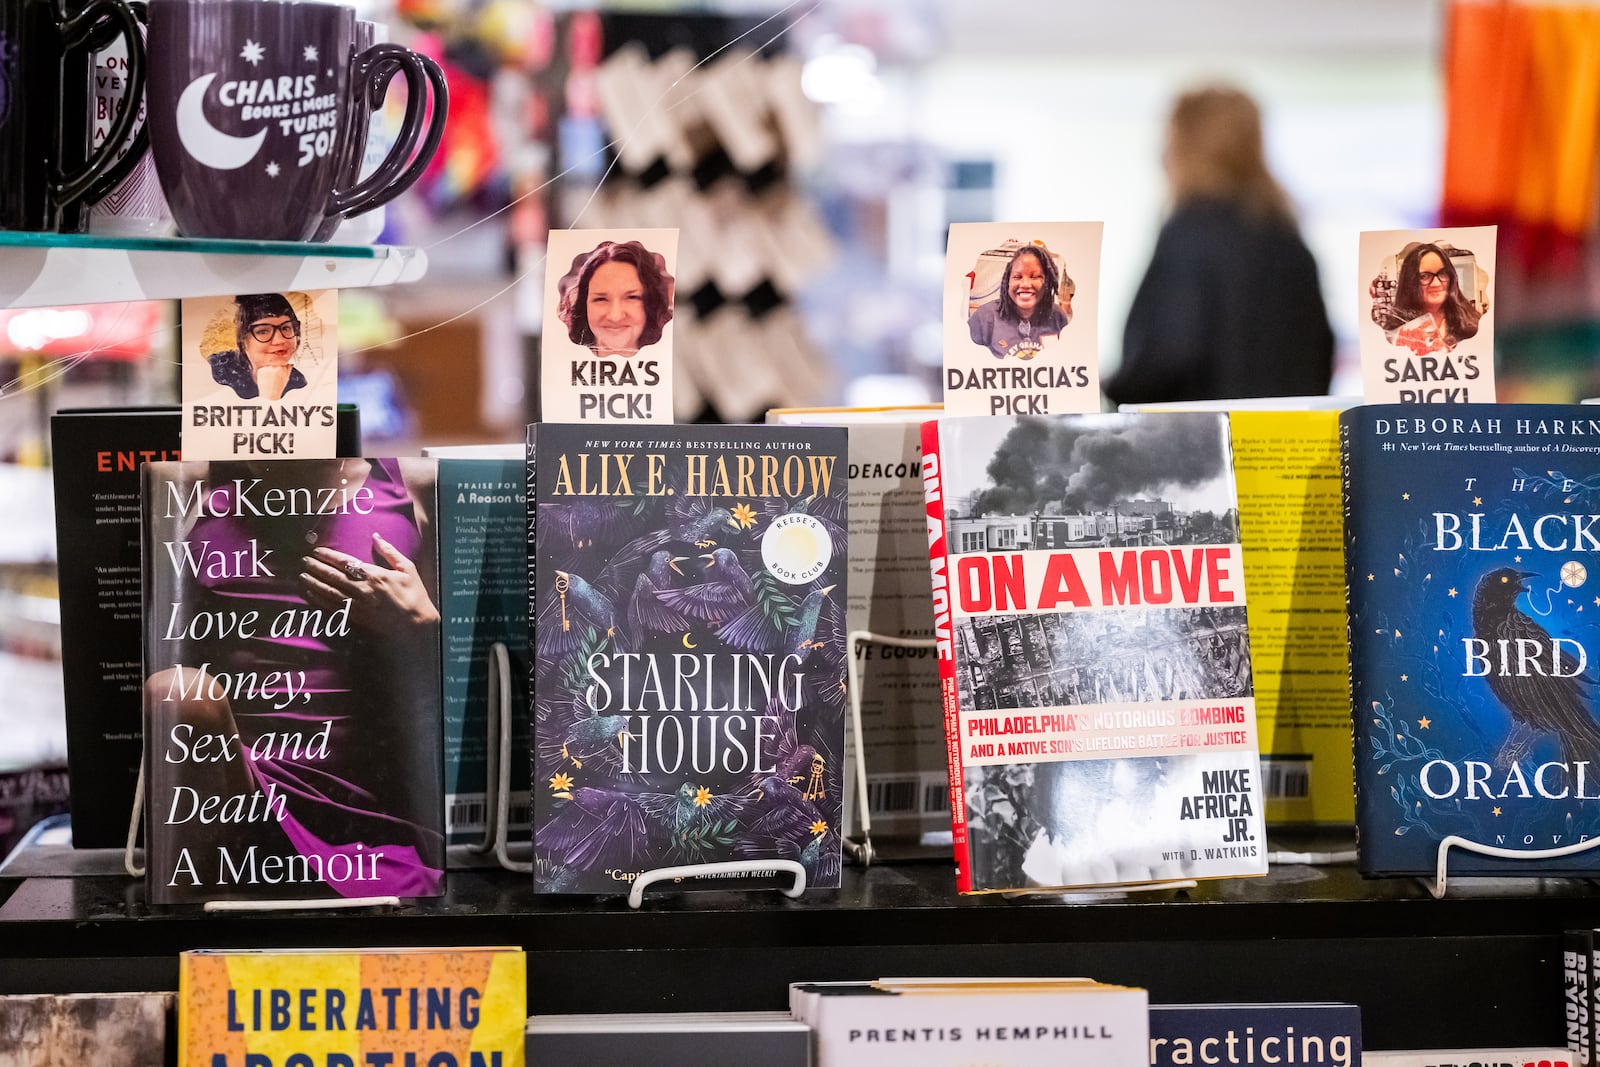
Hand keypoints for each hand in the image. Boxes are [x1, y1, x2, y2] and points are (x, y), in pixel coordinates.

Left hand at [255, 363, 293, 400]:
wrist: (270, 394)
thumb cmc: (278, 388)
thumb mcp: (286, 377)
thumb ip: (288, 368)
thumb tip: (289, 362)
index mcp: (281, 368)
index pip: (282, 361)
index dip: (282, 364)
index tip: (281, 367)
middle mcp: (273, 367)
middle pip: (275, 362)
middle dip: (275, 366)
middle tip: (276, 373)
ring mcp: (266, 368)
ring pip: (269, 364)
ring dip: (269, 368)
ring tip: (271, 376)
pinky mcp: (260, 370)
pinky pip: (263, 368)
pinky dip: (264, 371)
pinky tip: (266, 377)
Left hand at [299, 531, 439, 632]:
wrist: (416, 626)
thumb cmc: (414, 596)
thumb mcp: (407, 569)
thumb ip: (390, 552)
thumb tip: (375, 536)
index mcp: (374, 575)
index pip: (345, 562)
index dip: (328, 556)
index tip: (316, 551)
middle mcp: (362, 589)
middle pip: (332, 576)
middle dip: (315, 568)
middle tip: (304, 561)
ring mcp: (356, 606)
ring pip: (328, 592)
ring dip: (313, 583)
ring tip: (302, 576)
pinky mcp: (355, 619)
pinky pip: (331, 608)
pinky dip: (318, 601)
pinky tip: (310, 596)